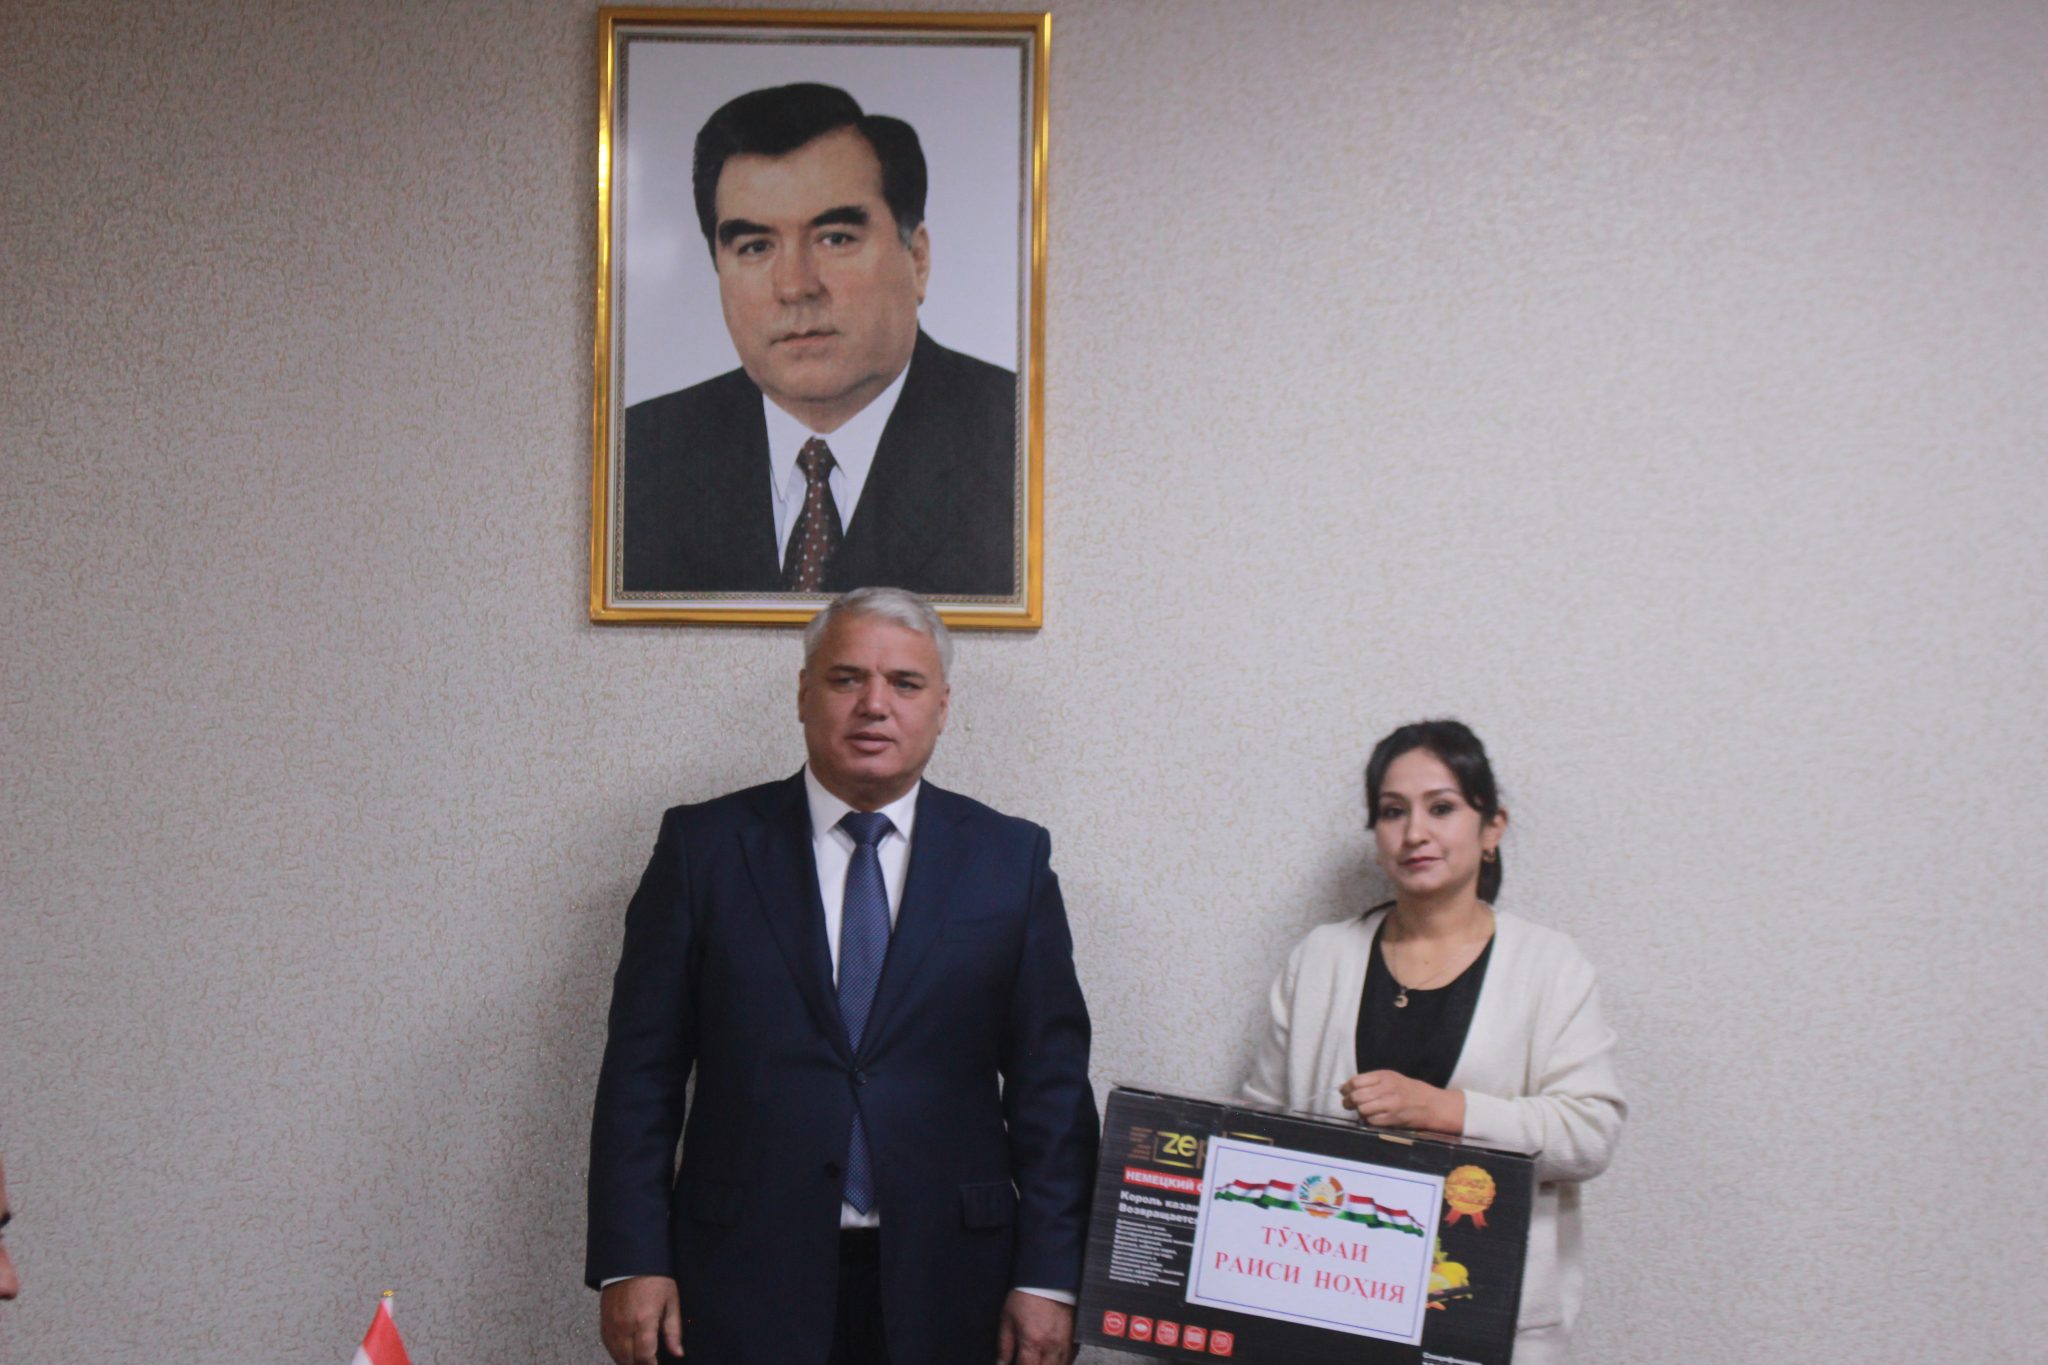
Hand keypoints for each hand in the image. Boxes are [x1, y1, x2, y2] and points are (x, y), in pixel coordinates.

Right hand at [600, 1275, 682, 1364]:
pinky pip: (608, 1346)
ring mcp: (612, 1325)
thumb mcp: (671, 1301)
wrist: (631, 1261)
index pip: (645, 1357)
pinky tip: (626, 1354)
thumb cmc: (655, 1279)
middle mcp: (625, 1327)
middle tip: (650, 1362)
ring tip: (640, 1361)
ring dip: (628, 1362)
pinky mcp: (604, 1322)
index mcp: (643, 1321)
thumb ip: (673, 1331)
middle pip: (629, 1361)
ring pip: (617, 1356)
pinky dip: (617, 1354)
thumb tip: (678, 1353)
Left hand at [996, 1289, 1074, 1364]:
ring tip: (1038, 1361)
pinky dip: (1060, 1363)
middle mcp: (1051, 1347)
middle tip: (1027, 1362)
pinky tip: (1051, 1360)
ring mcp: (1065, 1345)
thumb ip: (1004, 1345)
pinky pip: (1070, 1360)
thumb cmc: (1028, 1296)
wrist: (1050, 1279)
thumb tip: (1001, 1363)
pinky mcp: (1075, 1339)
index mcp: (1032, 1343)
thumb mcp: (1008, 1318)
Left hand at [1340, 1070, 1463, 1133]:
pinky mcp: (1394, 1118)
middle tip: (1348, 1104)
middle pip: (1357, 1096)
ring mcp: (1391, 1104)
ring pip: (1363, 1109)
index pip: (1356, 1081)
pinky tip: (1372, 1117)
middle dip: (1349, 1101)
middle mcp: (1387, 1089)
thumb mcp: (1391, 1078)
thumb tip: (1347, 1087)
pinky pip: (1372, 1121)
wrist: (1431, 1104)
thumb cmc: (1408, 1089)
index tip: (1344, 1092)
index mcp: (1384, 1076)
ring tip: (1361, 1111)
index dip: (1347, 1088)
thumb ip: (1370, 1081)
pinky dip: (1369, 1120)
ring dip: (1359, 1111)